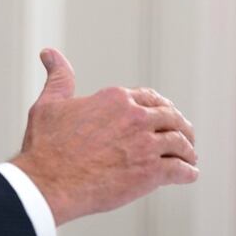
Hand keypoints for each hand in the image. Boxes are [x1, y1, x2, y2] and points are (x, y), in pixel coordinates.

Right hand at [11, 48, 197, 225]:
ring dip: (188, 151)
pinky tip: (189, 175)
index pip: (151, 98)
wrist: (48, 182)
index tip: (165, 116)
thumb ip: (59, 78)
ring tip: (190, 158)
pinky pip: (181, 170)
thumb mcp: (49, 103)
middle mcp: (135, 117)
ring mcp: (146, 145)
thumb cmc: (45, 145)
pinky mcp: (151, 173)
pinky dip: (188, 173)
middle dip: (181, 127)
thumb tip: (49, 53)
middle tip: (186, 137)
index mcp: (115, 98)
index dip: (161, 107)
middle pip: (172, 118)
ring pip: (180, 143)